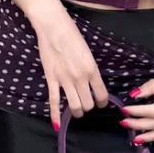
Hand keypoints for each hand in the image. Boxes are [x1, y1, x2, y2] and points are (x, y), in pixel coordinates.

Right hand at [34, 10, 109, 127]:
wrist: (53, 26)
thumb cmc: (72, 35)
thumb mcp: (88, 53)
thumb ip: (91, 70)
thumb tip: (93, 83)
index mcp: (92, 69)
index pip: (102, 96)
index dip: (102, 102)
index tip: (100, 102)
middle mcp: (80, 77)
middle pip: (88, 104)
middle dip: (88, 106)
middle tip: (86, 102)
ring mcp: (65, 80)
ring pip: (74, 106)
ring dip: (77, 111)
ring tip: (76, 109)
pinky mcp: (51, 79)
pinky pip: (54, 101)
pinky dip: (55, 115)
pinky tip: (56, 126)